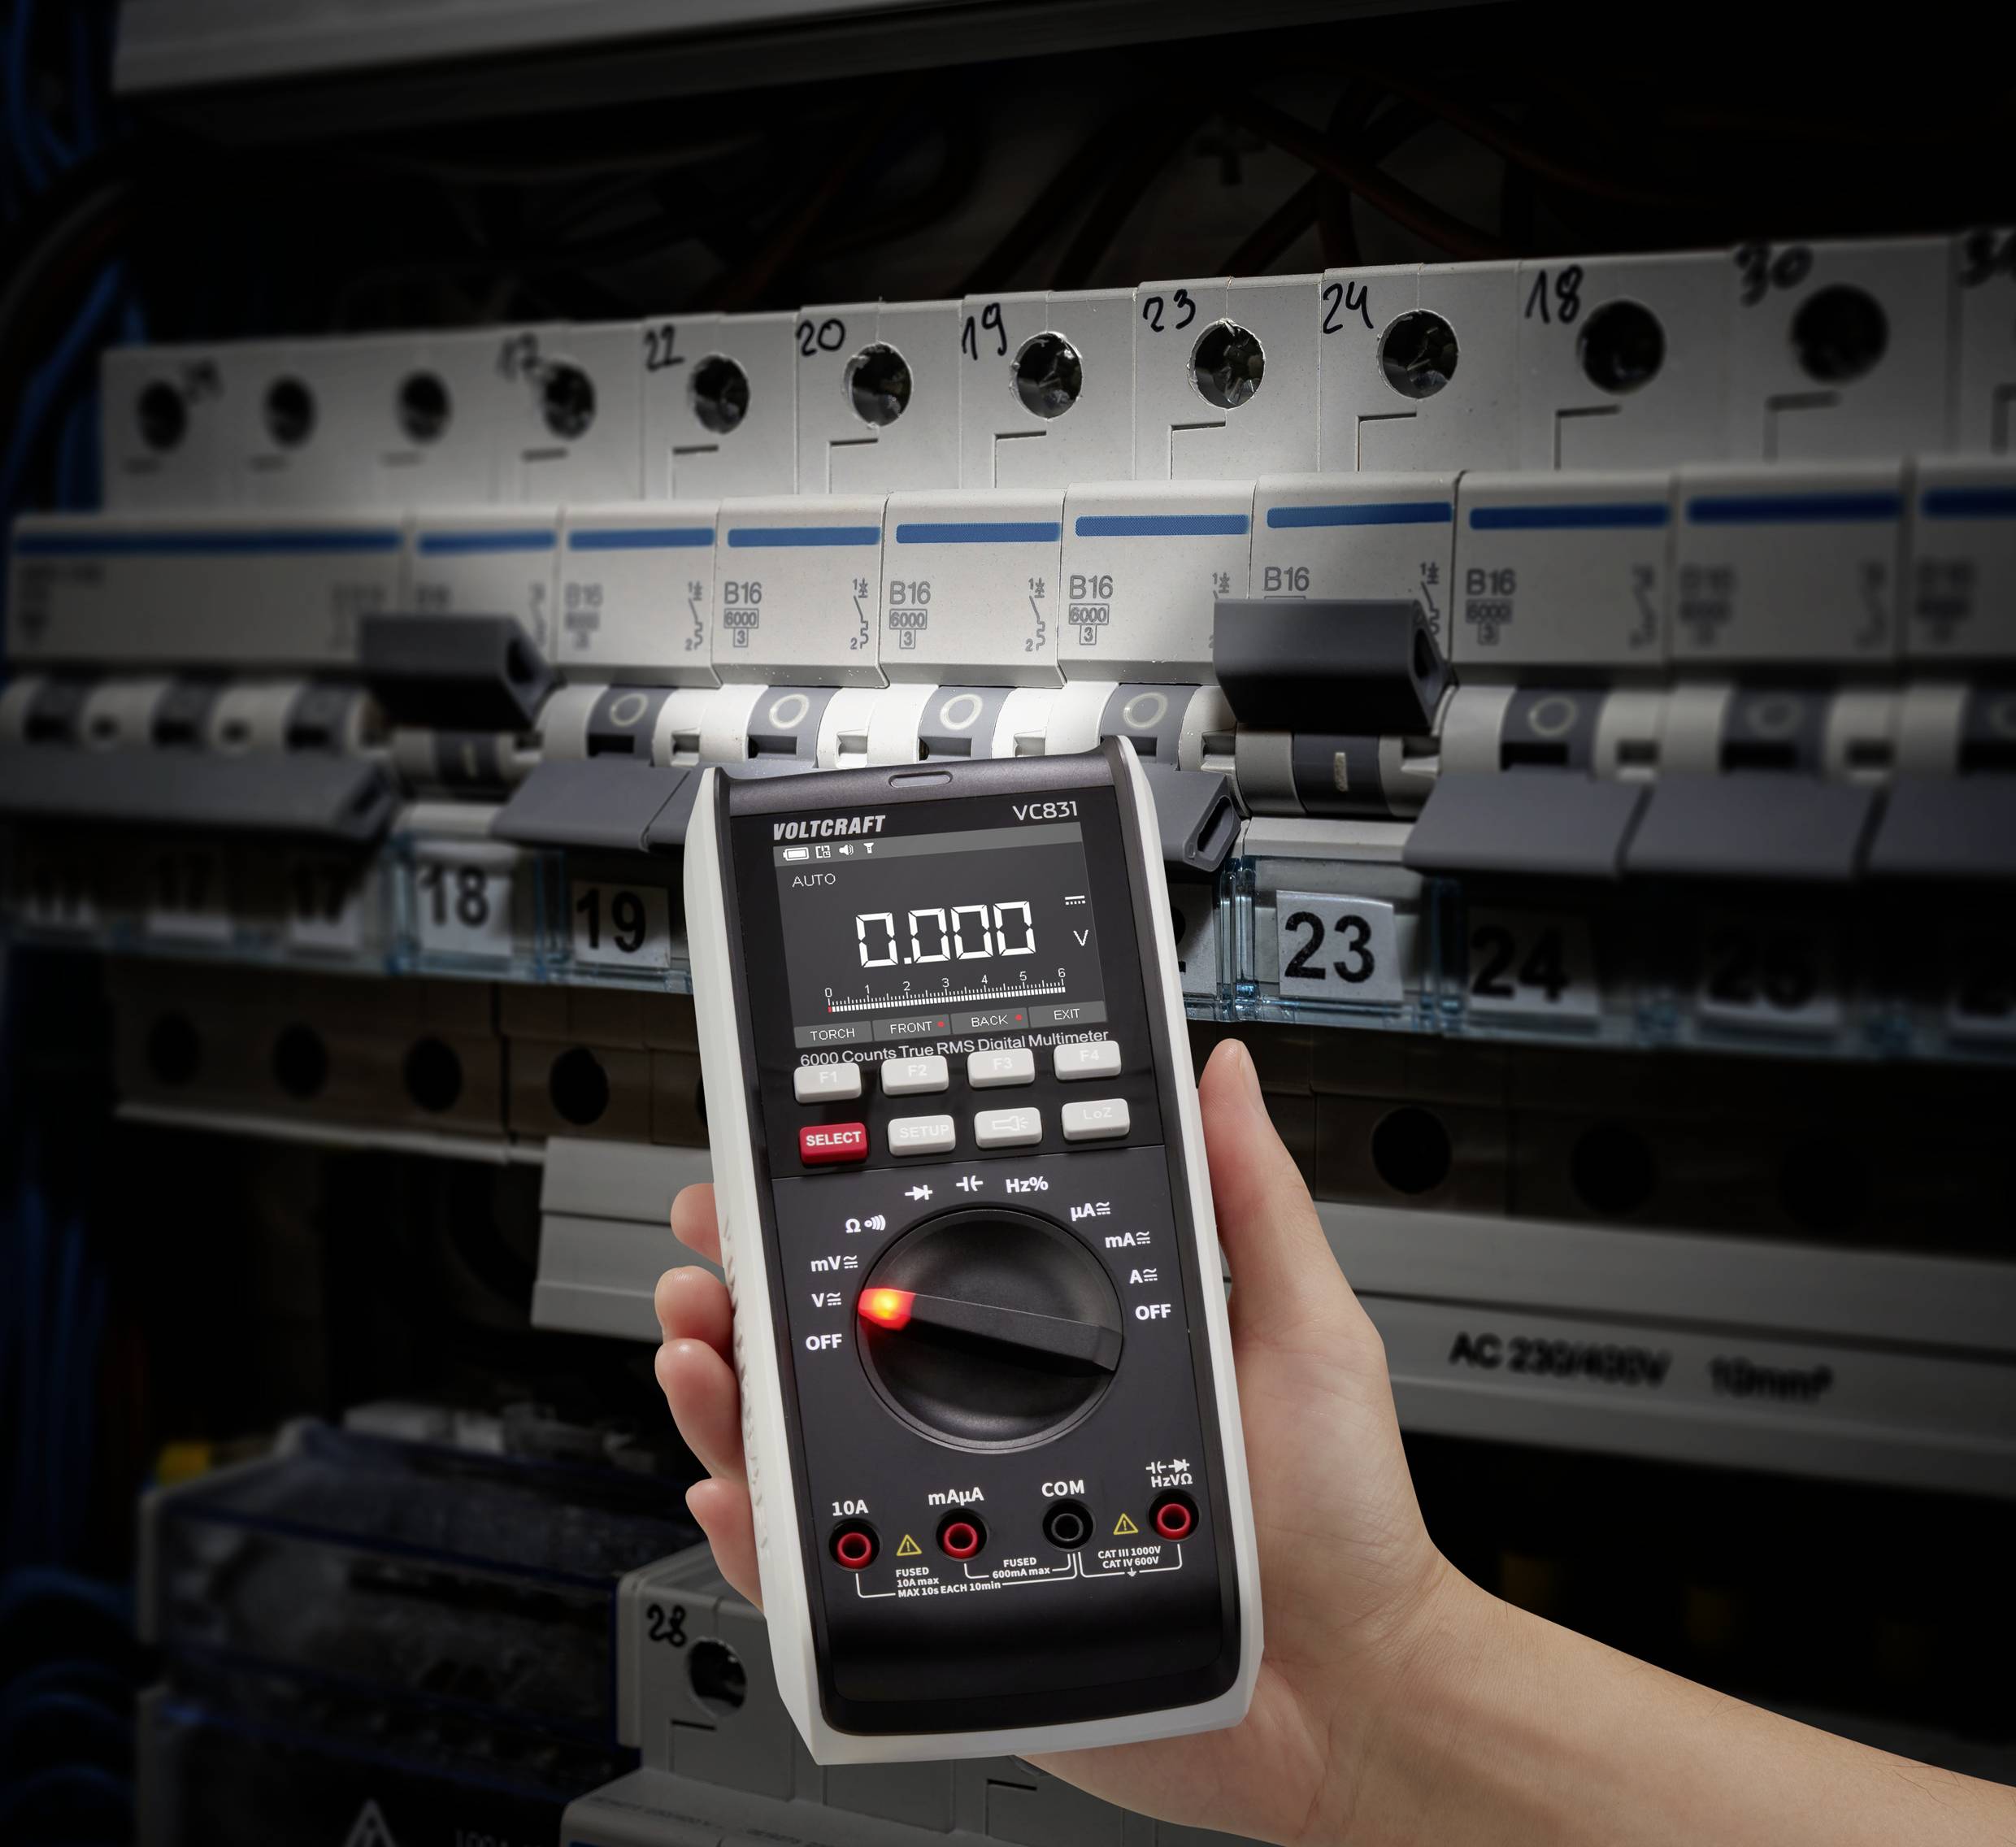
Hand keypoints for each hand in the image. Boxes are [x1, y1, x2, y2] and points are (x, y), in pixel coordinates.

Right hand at [655, 1038, 1457, 1843]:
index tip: (780, 1157)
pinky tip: (736, 1494)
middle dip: (752, 1290)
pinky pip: (825, 1583)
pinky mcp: (950, 1609)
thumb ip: (1250, 1197)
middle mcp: (997, 1420)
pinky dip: (759, 1542)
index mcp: (1063, 1343)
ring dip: (730, 1395)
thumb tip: (1219, 1071)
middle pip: (840, 1346)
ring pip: (810, 1449)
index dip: (841, 1204)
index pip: (930, 1256)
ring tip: (704, 1353)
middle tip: (711, 1254)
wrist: (1348, 1690)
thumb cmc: (1333, 1516)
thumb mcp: (1300, 1327)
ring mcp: (964, 1512)